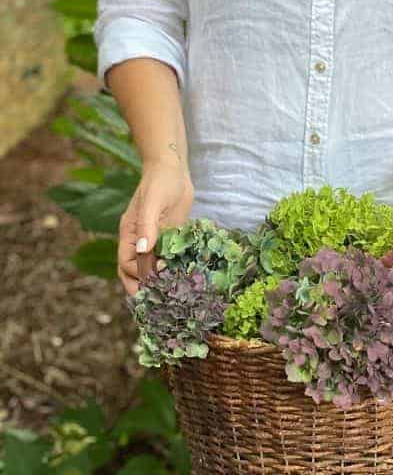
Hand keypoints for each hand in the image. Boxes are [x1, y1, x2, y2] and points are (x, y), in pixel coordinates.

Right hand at [118, 160, 193, 295]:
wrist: (174, 170)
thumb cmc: (160, 182)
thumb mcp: (152, 203)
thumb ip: (147, 226)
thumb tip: (143, 250)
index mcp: (129, 234)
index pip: (126, 263)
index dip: (136, 275)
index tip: (152, 283)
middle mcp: (139, 241)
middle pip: (134, 271)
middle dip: (142, 287)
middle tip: (158, 303)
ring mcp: (154, 241)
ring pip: (151, 268)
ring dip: (158, 282)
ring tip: (171, 297)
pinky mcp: (169, 240)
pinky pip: (168, 260)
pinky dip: (172, 271)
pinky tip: (183, 281)